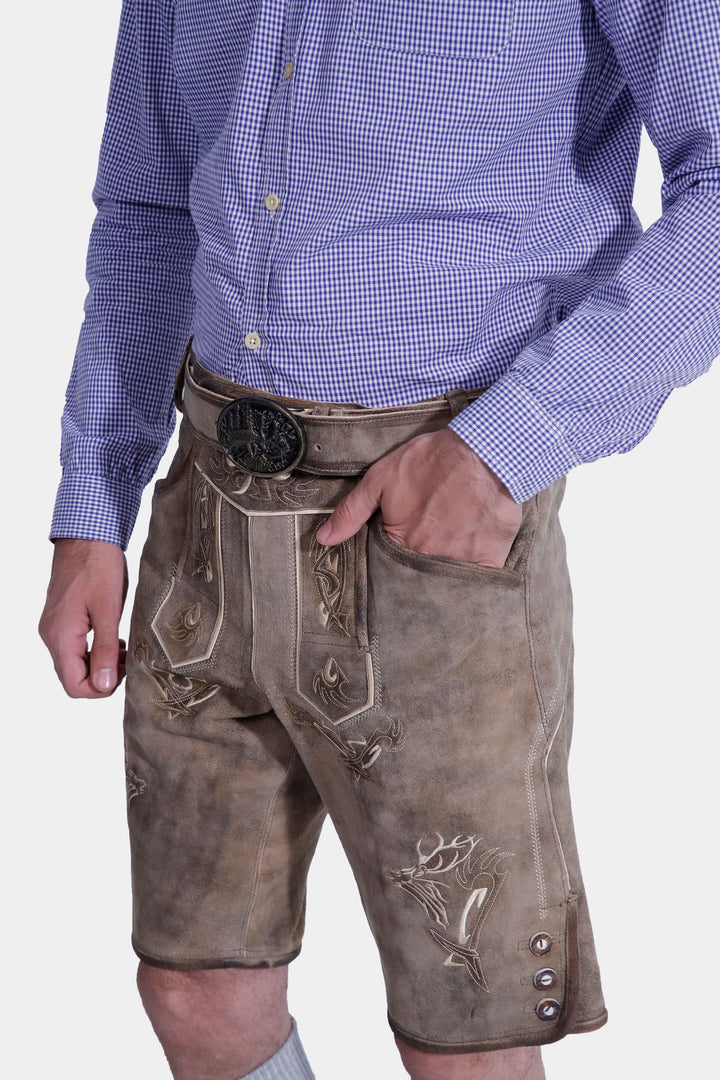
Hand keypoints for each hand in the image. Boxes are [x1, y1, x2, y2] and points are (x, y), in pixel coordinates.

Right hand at [39, 539, 128, 697]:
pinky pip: (74, 647)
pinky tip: (113, 639)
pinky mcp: (61, 619)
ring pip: (74, 663)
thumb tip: (104, 684)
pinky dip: (94, 650)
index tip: (124, 673)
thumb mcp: (109, 610)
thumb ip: (105, 650)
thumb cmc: (98, 567)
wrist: (87, 537)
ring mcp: (54, 627)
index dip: (100, 689)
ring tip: (123, 648)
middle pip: (72, 677)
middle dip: (102, 676)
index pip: (74, 686)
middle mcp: (52, 635)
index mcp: (61, 636)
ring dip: (99, 663)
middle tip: (127, 660)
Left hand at [316, 428, 522, 566]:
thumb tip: (323, 539)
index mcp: (402, 543)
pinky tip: (474, 550)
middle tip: (432, 539)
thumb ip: (351, 512)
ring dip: (448, 566)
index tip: (406, 542)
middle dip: (421, 566)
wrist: (483, 450)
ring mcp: (462, 561)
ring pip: (449, 578)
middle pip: (420, 575)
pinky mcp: (491, 558)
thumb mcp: (381, 478)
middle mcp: (430, 559)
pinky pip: (481, 578)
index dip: (396, 556)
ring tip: (452, 542)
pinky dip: (476, 570)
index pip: (392, 566)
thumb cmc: (432, 460)